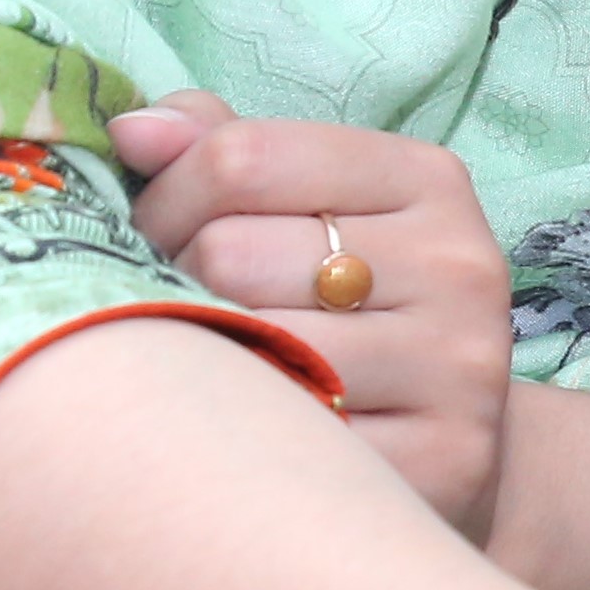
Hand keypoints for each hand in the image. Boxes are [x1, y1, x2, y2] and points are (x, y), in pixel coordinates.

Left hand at [110, 91, 514, 532]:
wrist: (446, 443)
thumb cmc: (344, 310)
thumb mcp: (305, 208)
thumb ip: (220, 150)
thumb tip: (133, 130)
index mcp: (424, 179)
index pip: (242, 157)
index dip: (162, 198)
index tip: (152, 238)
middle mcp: (456, 263)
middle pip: (231, 252)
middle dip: (174, 284)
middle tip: (180, 317)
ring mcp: (455, 366)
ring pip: (250, 347)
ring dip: (198, 367)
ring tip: (209, 375)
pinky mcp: (441, 460)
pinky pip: (284, 442)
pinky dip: (240, 441)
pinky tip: (244, 439)